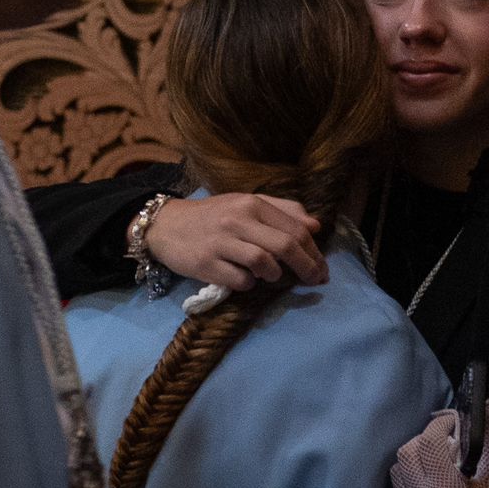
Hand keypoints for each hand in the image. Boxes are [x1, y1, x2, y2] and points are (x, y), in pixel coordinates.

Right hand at [144, 193, 325, 291]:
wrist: (166, 225)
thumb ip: (282, 211)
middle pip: (285, 246)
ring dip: (275, 275)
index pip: (294, 228)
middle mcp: (238, 219)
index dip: (314, 252)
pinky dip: (250, 284)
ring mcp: (221, 242)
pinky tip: (247, 279)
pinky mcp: (206, 264)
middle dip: (307, 267)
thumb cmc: (213, 216)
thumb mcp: (246, 204)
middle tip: (315, 281)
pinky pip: (240, 280)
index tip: (321, 268)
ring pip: (264, 262)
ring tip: (272, 276)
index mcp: (252, 203)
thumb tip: (315, 226)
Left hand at [390, 405, 488, 487]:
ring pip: (397, 471)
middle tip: (445, 442)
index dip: (440, 424)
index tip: (452, 422)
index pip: (428, 443)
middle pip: (406, 453)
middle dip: (424, 440)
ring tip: (436, 462)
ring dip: (414, 459)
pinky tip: (432, 483)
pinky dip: (412, 479)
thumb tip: (487, 407)